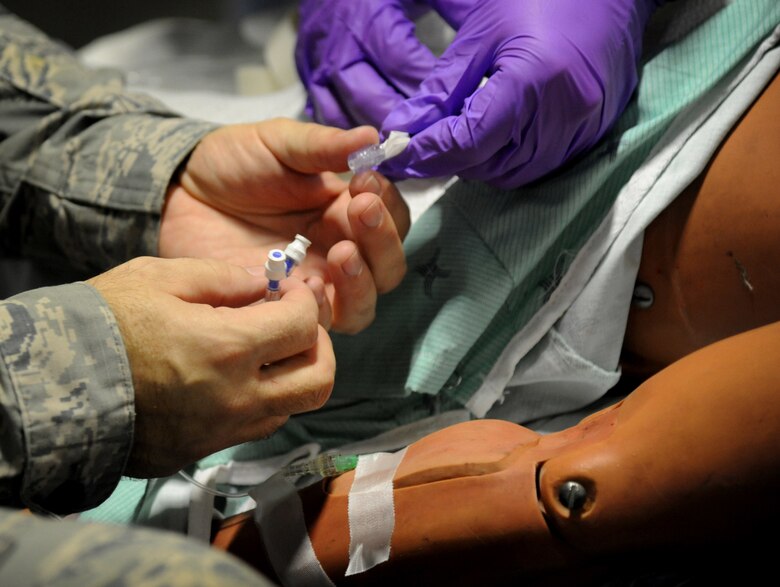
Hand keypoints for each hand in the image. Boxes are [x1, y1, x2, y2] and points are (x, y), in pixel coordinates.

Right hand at [88, 256, 333, 476]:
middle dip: (320, 346)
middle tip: (297, 325)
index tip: (289, 291)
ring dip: (294, 375)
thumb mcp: (159, 279)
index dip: (304, 302)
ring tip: (268, 350)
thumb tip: (263, 283)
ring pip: (292, 407)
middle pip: (318, 380)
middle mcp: (236, 398)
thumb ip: (223, 277)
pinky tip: (238, 376)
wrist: (51, 387)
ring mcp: (221, 431)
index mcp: (227, 349)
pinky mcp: (202, 450)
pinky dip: (264, 400)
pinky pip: (256, 427)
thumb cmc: (102, 325)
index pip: (302, 326)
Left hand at [159, 118, 409, 333]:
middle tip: (359, 209)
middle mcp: (339, 252)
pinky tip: (307, 282)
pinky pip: (319, 323)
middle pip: (387, 267)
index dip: (389, 205)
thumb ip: (323, 146)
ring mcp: (314, 285)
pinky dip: (322, 308)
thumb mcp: (279, 144)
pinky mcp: (283, 310)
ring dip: (362, 281)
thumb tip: (372, 137)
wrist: (179, 192)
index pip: (392, 220)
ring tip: (341, 253)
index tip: (365, 180)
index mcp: (344, 212)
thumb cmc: (234, 163)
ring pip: (363, 304)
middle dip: (382, 241)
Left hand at [296, 0, 661, 187]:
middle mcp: (561, 115)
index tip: (393, 154)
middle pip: (486, 164)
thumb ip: (442, 88)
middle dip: (446, 159)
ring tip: (452, 138)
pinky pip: (535, 168)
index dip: (426, 152)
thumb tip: (402, 128)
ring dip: (474, 163)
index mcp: (534, 81)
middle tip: (417, 145)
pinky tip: (489, 139)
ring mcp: (580, 132)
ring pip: (509, 174)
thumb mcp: (483, 32)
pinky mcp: (588, 139)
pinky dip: (503, 161)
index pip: (467, 140)